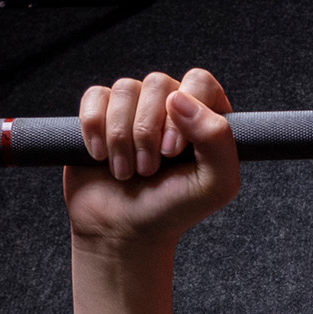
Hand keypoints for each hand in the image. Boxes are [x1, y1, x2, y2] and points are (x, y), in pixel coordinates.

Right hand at [65, 69, 240, 252]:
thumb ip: (218, 139)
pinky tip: (100, 156)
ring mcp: (135, 108)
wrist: (122, 231)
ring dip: (121, 137)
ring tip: (126, 171)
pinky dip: (94, 128)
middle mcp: (172, 106)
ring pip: (125, 89)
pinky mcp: (100, 113)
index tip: (173, 151)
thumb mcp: (216, 185)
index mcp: (207, 117)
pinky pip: (95, 96)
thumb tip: (179, 98)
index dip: (185, 112)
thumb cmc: (173, 210)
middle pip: (158, 84)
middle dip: (148, 131)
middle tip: (148, 169)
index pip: (200, 83)